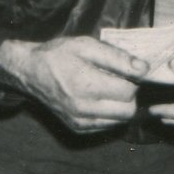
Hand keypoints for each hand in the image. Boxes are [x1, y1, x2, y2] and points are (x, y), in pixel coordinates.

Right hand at [0, 35, 145, 134]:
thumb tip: (144, 69)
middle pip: (128, 111)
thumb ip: (117, 57)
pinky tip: (97, 99)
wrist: (29, 72)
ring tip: (106, 88)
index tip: (125, 70)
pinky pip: (107, 125)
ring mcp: (79, 122)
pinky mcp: (77, 128)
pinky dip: (109, 113)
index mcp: (85, 85)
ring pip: (120, 120)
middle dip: (129, 95)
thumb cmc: (57, 55)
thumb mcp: (86, 45)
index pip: (128, 91)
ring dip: (120, 105)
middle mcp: (82, 108)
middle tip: (117, 80)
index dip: (132, 79)